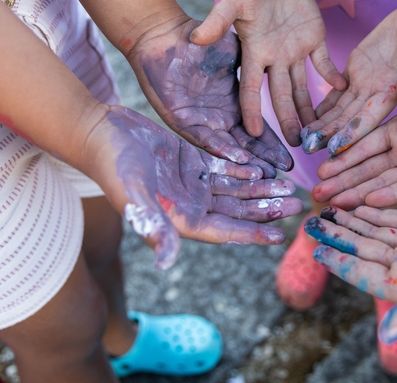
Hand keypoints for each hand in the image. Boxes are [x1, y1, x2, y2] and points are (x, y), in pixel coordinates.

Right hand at [87, 106, 302, 269]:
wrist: (98, 132)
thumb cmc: (112, 165)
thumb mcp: (133, 194)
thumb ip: (152, 226)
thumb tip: (166, 262)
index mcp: (180, 218)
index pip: (225, 231)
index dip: (253, 234)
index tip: (281, 236)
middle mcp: (190, 204)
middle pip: (237, 212)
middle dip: (267, 210)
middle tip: (297, 205)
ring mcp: (193, 183)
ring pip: (235, 191)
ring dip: (261, 191)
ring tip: (288, 187)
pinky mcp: (192, 162)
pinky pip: (225, 170)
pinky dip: (244, 170)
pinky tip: (264, 169)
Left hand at [129, 17, 292, 177]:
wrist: (163, 36)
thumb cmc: (198, 40)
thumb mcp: (236, 53)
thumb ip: (255, 67)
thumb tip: (285, 71)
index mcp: (234, 102)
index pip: (259, 128)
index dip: (275, 140)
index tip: (294, 150)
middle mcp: (220, 117)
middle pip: (248, 143)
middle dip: (266, 157)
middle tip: (286, 170)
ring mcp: (201, 121)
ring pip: (228, 147)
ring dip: (247, 161)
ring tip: (266, 172)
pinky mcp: (182, 122)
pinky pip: (205, 140)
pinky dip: (223, 150)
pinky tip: (241, 158)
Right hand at [190, 0, 346, 144]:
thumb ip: (218, 19)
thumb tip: (198, 38)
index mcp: (253, 52)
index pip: (250, 88)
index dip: (252, 111)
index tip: (255, 135)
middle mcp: (274, 58)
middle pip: (281, 96)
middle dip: (288, 120)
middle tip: (298, 145)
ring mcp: (294, 50)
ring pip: (302, 87)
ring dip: (310, 109)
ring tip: (319, 132)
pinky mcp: (314, 38)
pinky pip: (324, 62)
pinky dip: (332, 75)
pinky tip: (342, 89)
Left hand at [300, 4, 396, 154]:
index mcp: (395, 90)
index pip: (373, 116)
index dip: (355, 132)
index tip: (336, 148)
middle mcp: (378, 95)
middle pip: (351, 122)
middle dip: (332, 138)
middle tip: (309, 153)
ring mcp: (366, 88)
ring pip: (341, 113)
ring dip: (323, 127)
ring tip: (303, 142)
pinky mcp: (356, 76)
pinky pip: (336, 97)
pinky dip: (321, 109)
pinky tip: (304, 120)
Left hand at [306, 205, 396, 342]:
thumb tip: (386, 336)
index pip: (362, 274)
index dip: (338, 262)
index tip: (316, 249)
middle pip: (360, 250)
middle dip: (336, 236)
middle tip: (310, 221)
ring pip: (371, 232)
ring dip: (348, 221)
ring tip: (326, 209)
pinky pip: (391, 217)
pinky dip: (372, 210)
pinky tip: (355, 203)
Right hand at [312, 60, 396, 208]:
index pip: (364, 145)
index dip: (343, 156)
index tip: (322, 165)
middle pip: (367, 169)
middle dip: (343, 181)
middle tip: (318, 193)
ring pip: (384, 181)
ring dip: (359, 193)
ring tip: (335, 203)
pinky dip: (391, 193)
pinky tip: (370, 200)